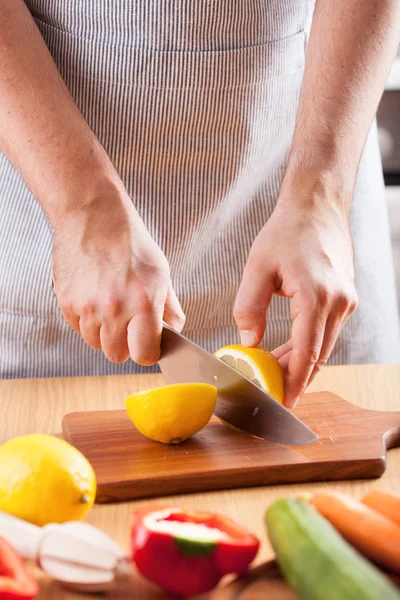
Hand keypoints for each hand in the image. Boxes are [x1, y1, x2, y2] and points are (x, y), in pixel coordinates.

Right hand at [52, 177, 184, 364]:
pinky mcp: (66, 302)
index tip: (147, 344)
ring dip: (103, 332)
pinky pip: (77, 327)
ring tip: (109, 304)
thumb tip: (175, 330)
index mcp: (144, 302)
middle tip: (128, 326)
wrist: (94, 214)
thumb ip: (169, 307)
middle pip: (116, 355)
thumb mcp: (161, 272)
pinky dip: (86, 319)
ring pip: (94, 343)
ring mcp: (87, 307)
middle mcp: (114, 308)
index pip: (144, 354)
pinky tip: (93, 296)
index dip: (147, 352)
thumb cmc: (130, 241)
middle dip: (124, 345)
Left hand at [233, 187, 357, 407]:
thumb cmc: (287, 231)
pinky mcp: (345, 298)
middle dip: (294, 377)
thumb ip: (249, 308)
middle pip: (318, 356)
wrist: (317, 206)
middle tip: (269, 391)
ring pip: (323, 347)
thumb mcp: (258, 267)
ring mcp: (346, 301)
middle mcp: (339, 303)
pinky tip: (285, 349)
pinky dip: (307, 345)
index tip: (283, 402)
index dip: (294, 382)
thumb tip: (248, 344)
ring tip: (270, 371)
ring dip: (299, 362)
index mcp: (317, 296)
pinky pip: (326, 332)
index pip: (307, 353)